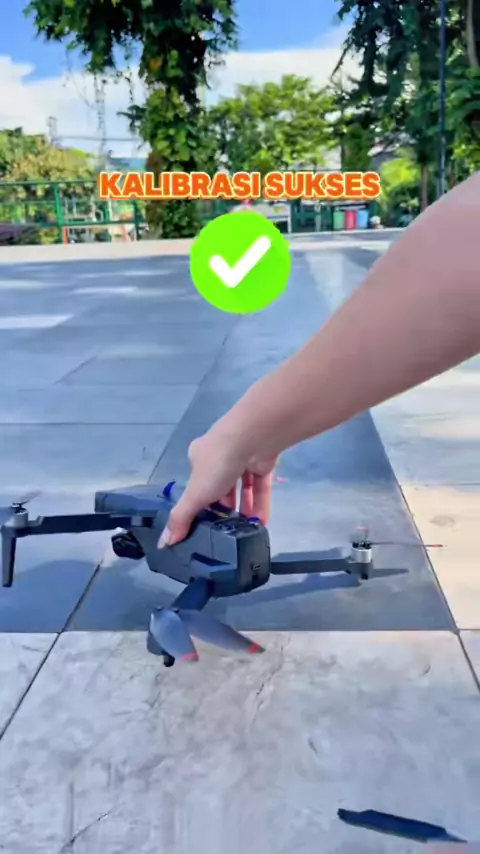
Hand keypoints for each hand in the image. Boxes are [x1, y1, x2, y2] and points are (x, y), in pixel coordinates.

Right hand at [158, 429, 276, 546]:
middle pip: (220, 487)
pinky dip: (260, 504)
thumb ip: (181, 518)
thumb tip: (163, 543)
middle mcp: (220, 455)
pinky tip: (261, 523)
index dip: (200, 504)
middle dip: (224, 509)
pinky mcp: (263, 462)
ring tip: (245, 531)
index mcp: (199, 458)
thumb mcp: (194, 494)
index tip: (204, 525)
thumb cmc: (218, 463)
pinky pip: (260, 487)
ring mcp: (243, 457)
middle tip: (227, 532)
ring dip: (243, 509)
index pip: (197, 484)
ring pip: (241, 488)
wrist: (253, 438)